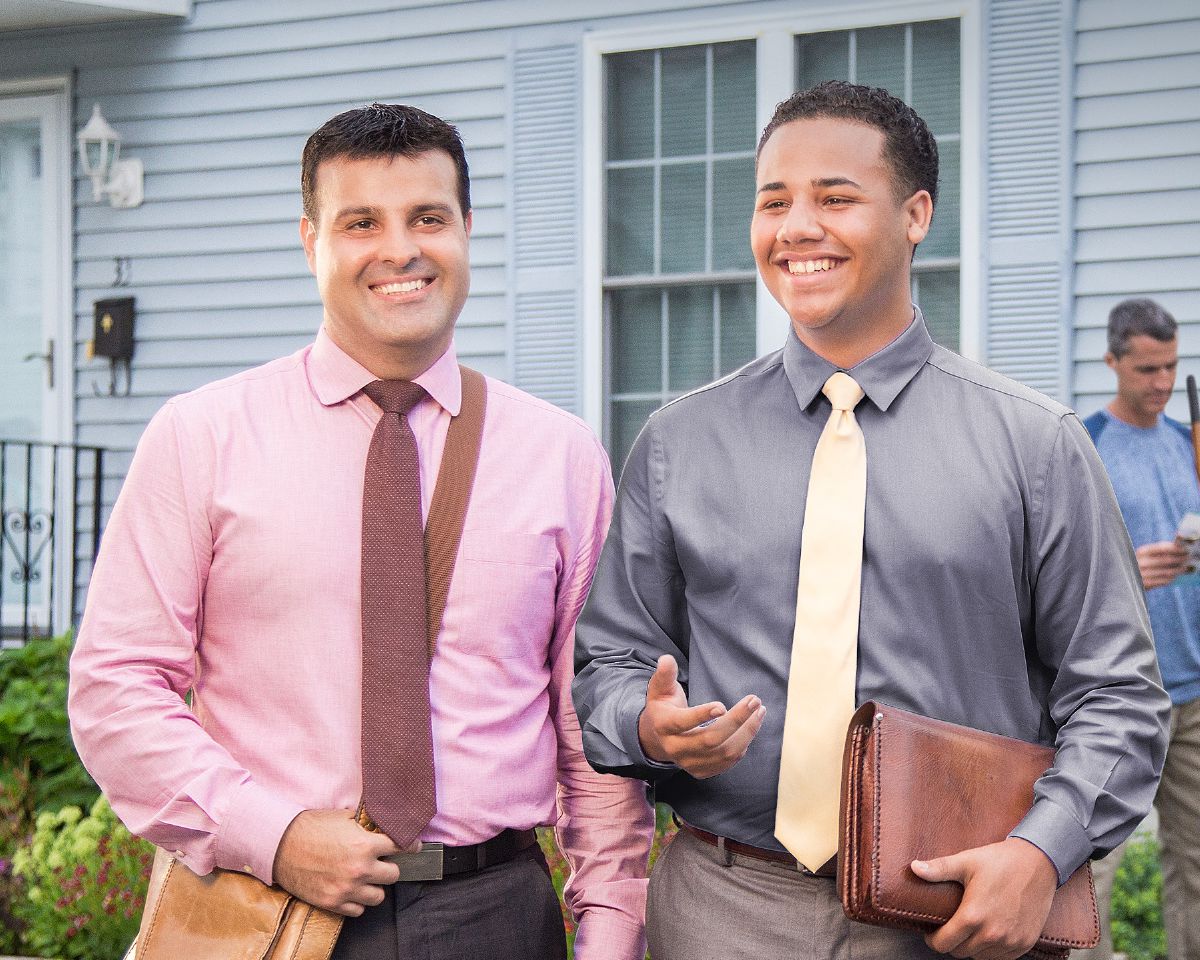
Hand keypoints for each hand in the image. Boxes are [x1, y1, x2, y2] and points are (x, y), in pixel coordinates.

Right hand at [272, 808, 413, 915]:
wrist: (280, 844)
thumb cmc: (311, 827)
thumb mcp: (343, 817)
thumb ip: (366, 823)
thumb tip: (383, 822)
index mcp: (365, 844)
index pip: (401, 847)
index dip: (409, 845)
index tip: (412, 846)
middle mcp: (360, 869)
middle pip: (394, 875)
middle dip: (389, 866)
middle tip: (381, 862)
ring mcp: (346, 889)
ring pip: (379, 896)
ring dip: (375, 887)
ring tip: (366, 878)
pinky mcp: (333, 902)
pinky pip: (358, 910)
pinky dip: (357, 902)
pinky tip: (352, 890)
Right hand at [636, 654, 764, 778]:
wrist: (657, 738)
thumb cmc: (663, 707)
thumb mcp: (659, 688)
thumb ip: (664, 674)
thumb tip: (667, 659)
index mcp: (663, 725)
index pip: (682, 723)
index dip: (702, 715)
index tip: (722, 705)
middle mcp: (674, 748)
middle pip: (710, 740)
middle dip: (737, 720)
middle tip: (755, 702)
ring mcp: (688, 763)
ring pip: (724, 753)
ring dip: (747, 733)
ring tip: (759, 712)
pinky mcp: (700, 771)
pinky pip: (727, 762)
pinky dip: (742, 746)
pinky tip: (748, 729)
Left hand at [911, 837, 1057, 958]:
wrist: (1039, 862)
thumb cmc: (1000, 860)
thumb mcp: (966, 861)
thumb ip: (939, 869)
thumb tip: (914, 868)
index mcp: (973, 916)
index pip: (944, 944)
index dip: (933, 940)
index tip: (931, 932)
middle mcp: (992, 934)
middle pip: (960, 952)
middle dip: (951, 942)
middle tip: (949, 928)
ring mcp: (1011, 941)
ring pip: (981, 957)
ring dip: (972, 948)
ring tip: (968, 930)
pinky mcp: (1025, 943)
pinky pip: (1002, 958)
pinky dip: (992, 951)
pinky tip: (988, 935)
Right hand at [1136, 541, 1189, 588]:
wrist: (1124, 578)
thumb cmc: (1140, 563)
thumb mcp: (1145, 555)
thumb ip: (1160, 550)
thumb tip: (1178, 546)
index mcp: (1141, 552)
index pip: (1162, 547)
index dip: (1176, 548)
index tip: (1186, 549)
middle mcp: (1140, 562)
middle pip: (1166, 560)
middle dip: (1180, 559)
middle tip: (1188, 558)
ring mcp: (1142, 574)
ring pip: (1167, 572)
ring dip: (1178, 570)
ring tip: (1184, 568)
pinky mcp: (1145, 584)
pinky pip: (1163, 581)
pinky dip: (1171, 578)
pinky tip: (1175, 576)